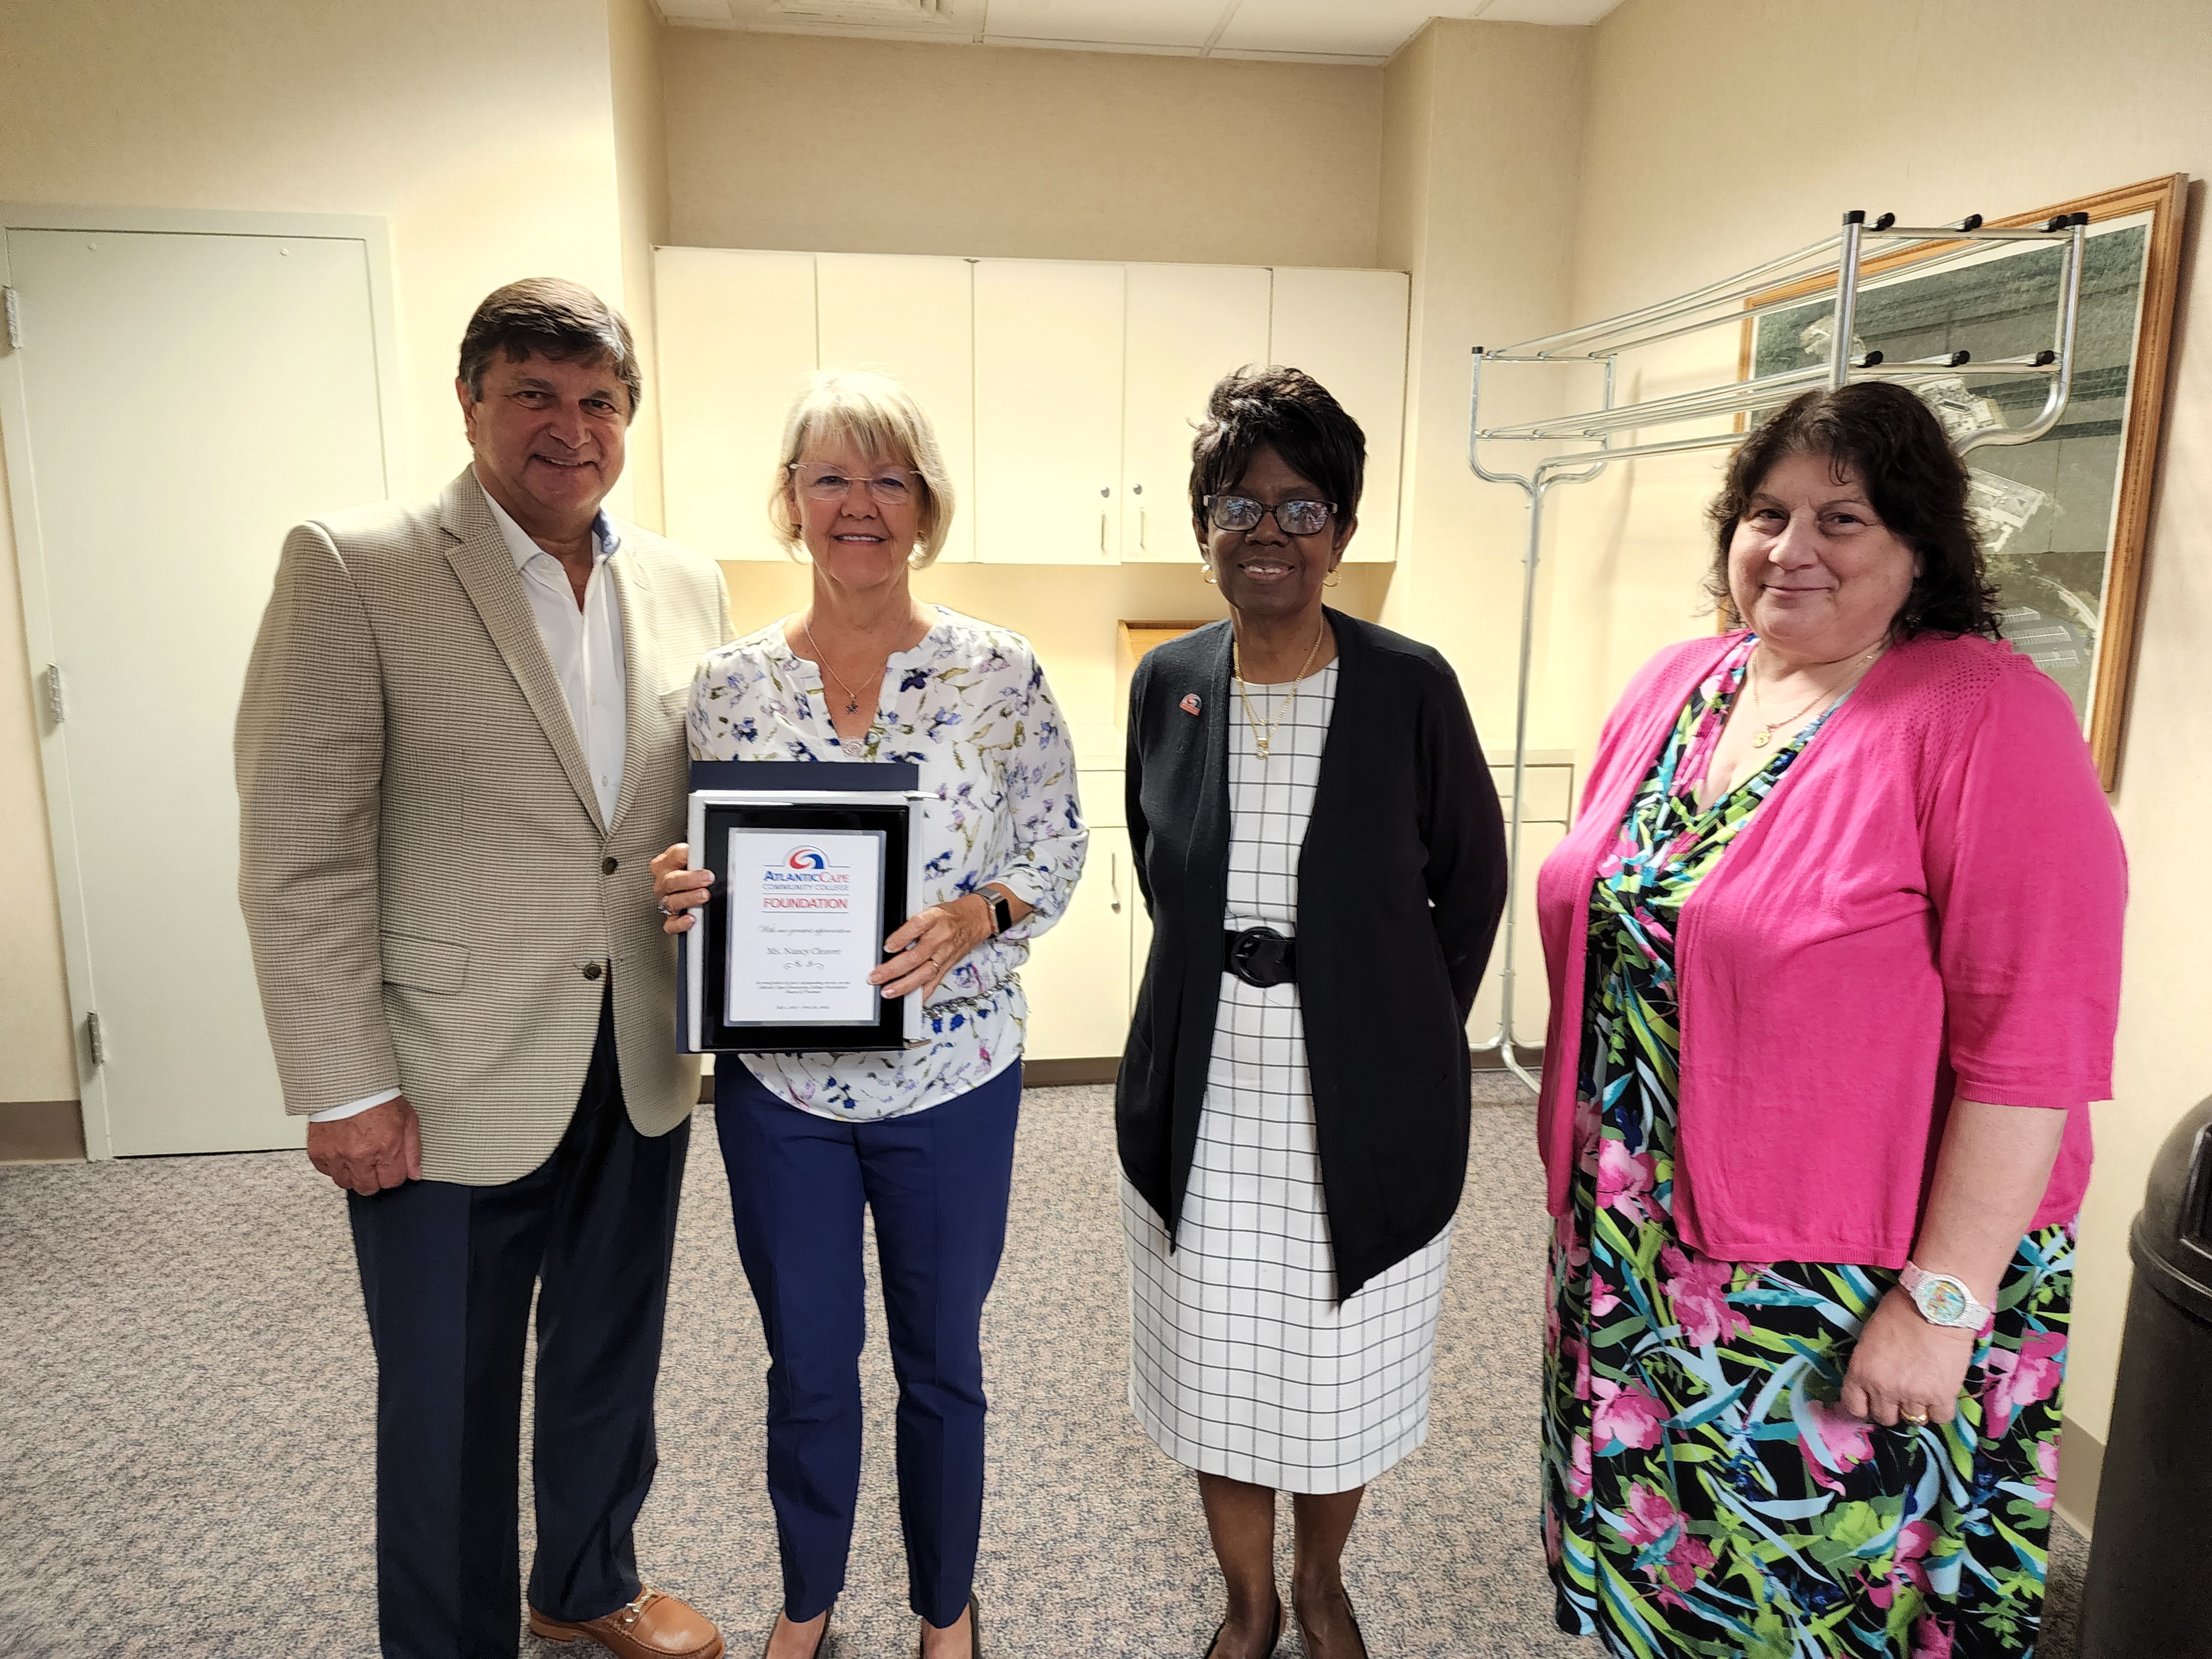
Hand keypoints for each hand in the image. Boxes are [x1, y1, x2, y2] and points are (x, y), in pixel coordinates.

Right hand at [306, 1097, 421, 1196]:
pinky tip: (342, 1150)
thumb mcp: (407, 1119)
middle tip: (374, 1162)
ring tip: (357, 1155)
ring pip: (346, 1183)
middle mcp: (360, 1155)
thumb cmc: (378, 1097)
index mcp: (385, 1148)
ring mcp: (336, 1155)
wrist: (347, 1082)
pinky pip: (326, 1171)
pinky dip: (334, 1165)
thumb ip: (413, 1150)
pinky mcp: (318, 1152)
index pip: (392, 1182)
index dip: (394, 1174)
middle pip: (368, 1188)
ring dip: (353, 1173)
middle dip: (374, 1178)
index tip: (391, 1166)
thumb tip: (415, 1174)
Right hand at [651, 841, 712, 934]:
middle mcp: (663, 882)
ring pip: (672, 901)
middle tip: (707, 879)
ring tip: (704, 896)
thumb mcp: (693, 857)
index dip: (688, 857)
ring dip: (689, 898)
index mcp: (666, 863)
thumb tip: (711, 856)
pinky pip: (671, 924)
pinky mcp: (671, 918)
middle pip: (671, 881)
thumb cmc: (692, 871)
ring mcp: (665, 900)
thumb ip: (698, 856)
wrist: (689, 887)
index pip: (674, 856)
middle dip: (691, 879)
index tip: (702, 861)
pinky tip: (691, 918)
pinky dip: (681, 922)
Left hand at [873, 892, 995, 1001]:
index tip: (887, 947)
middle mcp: (941, 937)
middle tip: (877, 976)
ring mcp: (945, 954)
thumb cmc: (949, 916)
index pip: (917, 926)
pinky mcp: (948, 966)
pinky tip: (910, 999)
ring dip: (904, 984)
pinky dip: (922, 993)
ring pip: (924, 972)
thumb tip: (890, 944)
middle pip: (917, 955)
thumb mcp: (930, 911)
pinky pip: (934, 981)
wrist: (975, 920)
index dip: (901, 938)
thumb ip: (911, 926)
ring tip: (888, 991)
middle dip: (894, 969)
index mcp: (935, 918)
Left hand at [1841, 1286, 1977, 1426]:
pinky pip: (1940, 1418)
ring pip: (1913, 1420)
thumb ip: (1869, 1364)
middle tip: (1900, 1393)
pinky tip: (1940, 1393)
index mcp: (1861, 1372)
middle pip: (1884, 1417)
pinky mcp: (1941, 1396)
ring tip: (1923, 1390)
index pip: (1854, 1407)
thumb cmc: (1899, 1311)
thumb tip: (1873, 1380)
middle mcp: (1884, 1389)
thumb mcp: (1869, 1337)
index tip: (1872, 1401)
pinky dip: (1940, 1408)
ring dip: (1917, 1407)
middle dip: (1891, 1407)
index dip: (1864, 1406)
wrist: (1935, 1304)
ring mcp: (1913, 1396)